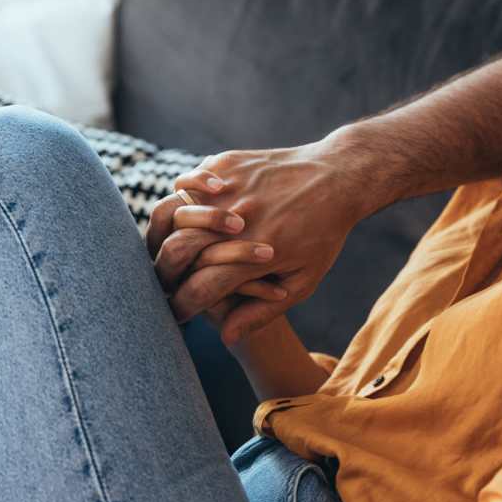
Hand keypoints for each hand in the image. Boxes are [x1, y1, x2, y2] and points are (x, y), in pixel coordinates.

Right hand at [160, 133, 370, 344]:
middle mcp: (239, 222)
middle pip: (176, 251)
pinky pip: (187, 181)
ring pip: (173, 212)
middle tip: (164, 282)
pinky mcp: (228, 164)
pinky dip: (182, 196)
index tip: (177, 313)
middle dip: (163, 274)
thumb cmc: (324, 234)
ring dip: (165, 233)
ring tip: (171, 245)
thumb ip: (263, 312)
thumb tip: (225, 337)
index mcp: (258, 255)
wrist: (339, 177)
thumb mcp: (304, 280)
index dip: (181, 307)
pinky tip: (189, 206)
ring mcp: (232, 189)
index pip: (199, 289)